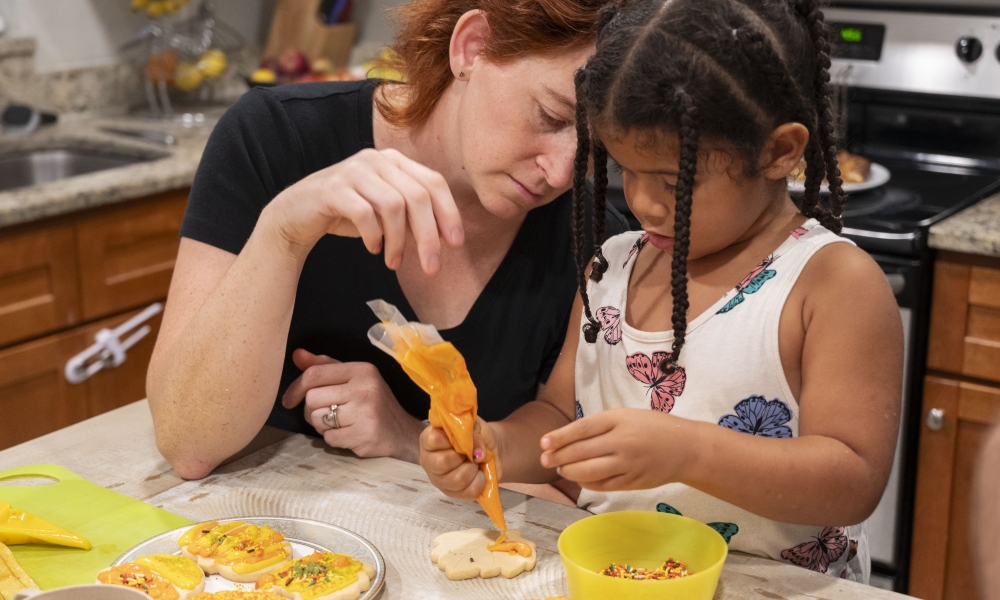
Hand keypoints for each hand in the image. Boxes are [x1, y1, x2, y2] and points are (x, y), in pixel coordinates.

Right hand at [264, 148, 464, 273]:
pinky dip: (374, 236)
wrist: (297, 214)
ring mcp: (353, 171)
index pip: (433, 183)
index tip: (456, 244)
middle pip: (417, 196)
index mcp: (395, 161)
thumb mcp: (387, 212)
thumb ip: (414, 216)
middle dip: (428, 236)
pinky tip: (373, 250)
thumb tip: (445, 236)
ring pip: (393, 206)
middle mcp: (376, 159)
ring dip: (399, 241)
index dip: (449, 213)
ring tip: (394, 262)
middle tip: (432, 268)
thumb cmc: (349, 213)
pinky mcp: (332, 188)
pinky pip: (364, 213)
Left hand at [282, 349, 424, 462]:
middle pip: (312, 398)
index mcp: (361, 370)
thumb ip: (325, 367)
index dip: (295, 388)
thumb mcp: (353, 378)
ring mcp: (365, 412)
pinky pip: (329, 438)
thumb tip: (296, 355)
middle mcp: (364, 388)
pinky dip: (333, 439)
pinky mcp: (364, 435)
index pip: (314, 374)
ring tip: (339, 424)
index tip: (290, 400)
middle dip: (311, 410)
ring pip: (317, 419)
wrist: (402, 432)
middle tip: (326, 414)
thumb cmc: (373, 403)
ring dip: (321, 426)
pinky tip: (348, 434)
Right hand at [420, 418, 499, 500]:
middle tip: (470, 452)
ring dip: (472, 469)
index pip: (433, 440)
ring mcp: (438, 479)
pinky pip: (467, 492)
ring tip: (475, 464)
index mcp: (429, 439)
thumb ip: (473, 434)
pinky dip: (479, 482)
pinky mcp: (451, 493)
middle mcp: (429, 460)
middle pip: (442, 462)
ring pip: (456, 479)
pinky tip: (479, 475)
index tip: (463, 437)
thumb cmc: (475, 435)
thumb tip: (477, 453)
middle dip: (463, 456)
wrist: (490, 450)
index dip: (452, 440)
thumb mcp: (475, 426)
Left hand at [539, 408, 696, 491]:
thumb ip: (601, 426)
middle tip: (544, 459)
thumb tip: (568, 439)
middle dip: (559, 457)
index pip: (582, 429)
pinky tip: (579, 479)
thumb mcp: (626, 416)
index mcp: (619, 420)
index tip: (543, 443)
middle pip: (582, 451)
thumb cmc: (652, 427)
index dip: (560, 437)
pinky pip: (603, 485)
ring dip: (570, 471)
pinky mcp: (632, 482)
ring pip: (589, 471)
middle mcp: (622, 442)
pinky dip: (587, 482)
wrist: (685, 448)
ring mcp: (627, 464)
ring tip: (560, 469)